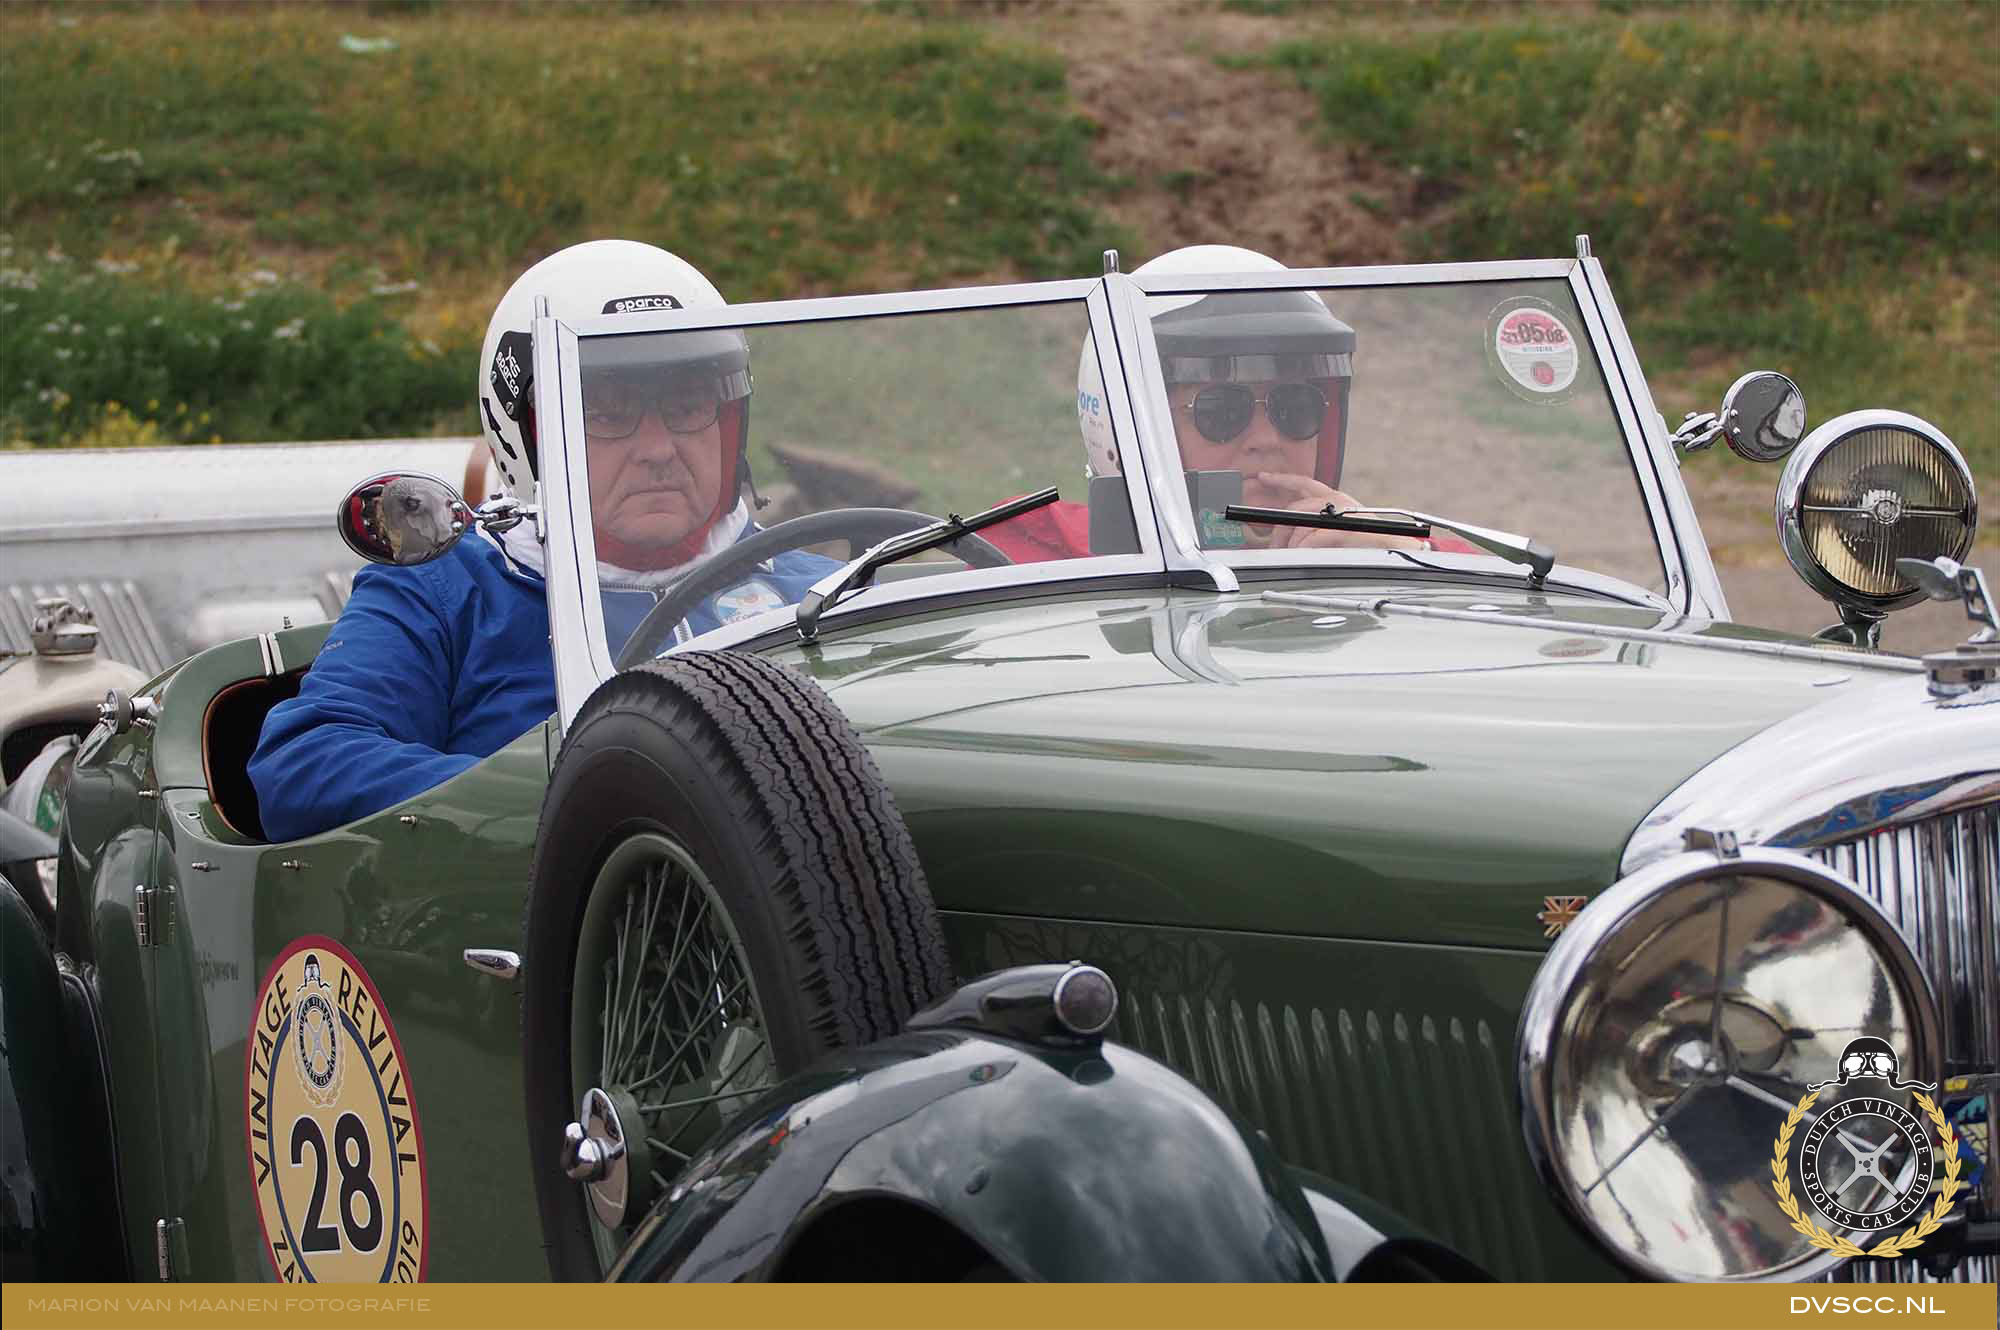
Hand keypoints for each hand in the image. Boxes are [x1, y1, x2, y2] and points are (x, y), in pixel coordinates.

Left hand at [1241, 472, 1427, 550]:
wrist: (1398, 548)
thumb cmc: (1369, 541)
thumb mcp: (1338, 527)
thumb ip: (1316, 525)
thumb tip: (1290, 534)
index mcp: (1335, 498)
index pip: (1303, 482)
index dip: (1282, 479)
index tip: (1264, 477)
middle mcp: (1337, 500)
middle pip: (1294, 508)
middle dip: (1279, 530)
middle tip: (1275, 546)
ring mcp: (1341, 512)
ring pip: (1301, 525)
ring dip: (1292, 544)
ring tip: (1293, 556)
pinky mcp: (1345, 528)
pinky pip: (1313, 538)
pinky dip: (1304, 549)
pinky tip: (1303, 555)